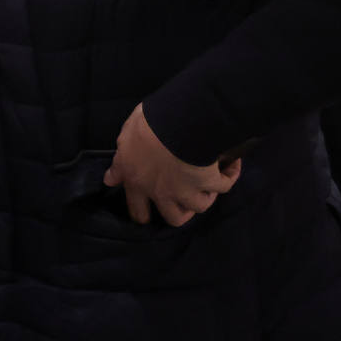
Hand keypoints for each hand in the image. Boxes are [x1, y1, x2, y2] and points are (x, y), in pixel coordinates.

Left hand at [103, 103, 242, 226]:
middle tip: (186, 200)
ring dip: (205, 194)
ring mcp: (187, 191)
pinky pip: (224, 186)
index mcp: (138, 181)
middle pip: (174, 218)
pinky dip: (228, 176)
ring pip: (200, 206)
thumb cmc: (147, 125)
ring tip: (208, 180)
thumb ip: (120, 162)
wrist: (177, 122)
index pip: (138, 210)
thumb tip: (109, 180)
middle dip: (181, 211)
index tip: (148, 215)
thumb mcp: (126, 139)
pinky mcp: (210, 183)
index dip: (143, 214)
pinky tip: (230, 166)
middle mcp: (162, 192)